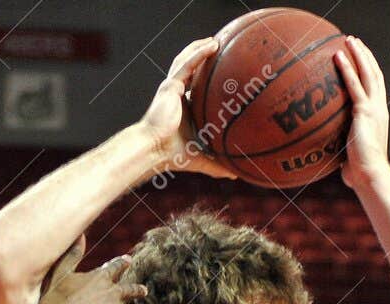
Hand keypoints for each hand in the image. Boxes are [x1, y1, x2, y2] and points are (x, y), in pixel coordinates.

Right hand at [31, 239, 173, 303]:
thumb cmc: (54, 299)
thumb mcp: (61, 271)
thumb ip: (72, 253)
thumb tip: (79, 233)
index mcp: (99, 277)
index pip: (115, 267)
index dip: (122, 264)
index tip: (128, 261)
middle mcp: (112, 292)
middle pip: (131, 290)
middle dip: (138, 290)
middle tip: (144, 290)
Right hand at [139, 37, 237, 178]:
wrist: (154, 150)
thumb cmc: (172, 155)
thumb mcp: (199, 158)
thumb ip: (216, 164)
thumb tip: (235, 174)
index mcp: (182, 108)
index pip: (194, 89)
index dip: (205, 80)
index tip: (221, 75)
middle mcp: (176, 95)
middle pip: (190, 71)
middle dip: (201, 58)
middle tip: (218, 50)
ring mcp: (172, 88)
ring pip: (186, 61)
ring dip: (199, 48)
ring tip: (215, 41)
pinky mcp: (170, 86)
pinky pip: (187, 64)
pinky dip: (199, 53)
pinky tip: (212, 45)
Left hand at [333, 37, 389, 192]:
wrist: (370, 175)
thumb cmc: (360, 173)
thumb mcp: (351, 155)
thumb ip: (343, 148)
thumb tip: (330, 156)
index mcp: (378, 116)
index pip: (376, 88)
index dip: (369, 71)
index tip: (361, 58)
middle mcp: (379, 108)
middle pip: (374, 74)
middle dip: (365, 56)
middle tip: (354, 42)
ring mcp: (374, 108)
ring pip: (367, 73)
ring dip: (358, 54)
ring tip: (348, 39)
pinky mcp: (364, 111)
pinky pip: (353, 85)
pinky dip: (346, 68)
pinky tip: (337, 57)